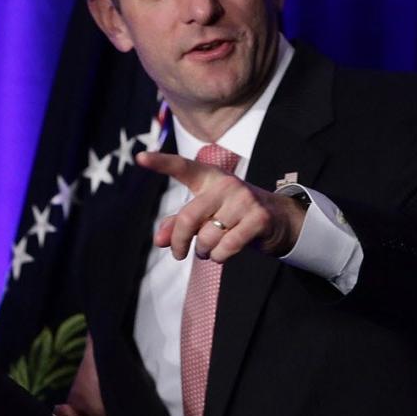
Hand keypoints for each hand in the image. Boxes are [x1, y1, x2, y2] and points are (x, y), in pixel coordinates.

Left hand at [137, 150, 306, 262]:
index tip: (139, 158)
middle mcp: (226, 184)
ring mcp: (244, 200)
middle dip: (179, 242)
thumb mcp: (204, 214)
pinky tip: (222, 253)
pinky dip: (219, 257)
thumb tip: (158, 241)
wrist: (276, 219)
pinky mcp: (258, 218)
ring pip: (206, 237)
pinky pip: (226, 247)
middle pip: (188, 218)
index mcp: (208, 177)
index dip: (160, 163)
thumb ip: (177, 224)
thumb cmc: (230, 215)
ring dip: (203, 252)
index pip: (182, 167)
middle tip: (178, 254)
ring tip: (209, 249)